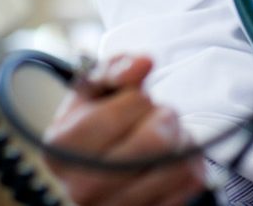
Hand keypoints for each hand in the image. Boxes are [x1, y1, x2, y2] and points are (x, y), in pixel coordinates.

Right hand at [44, 54, 205, 205]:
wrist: (100, 157)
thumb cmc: (99, 114)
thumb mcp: (99, 83)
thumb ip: (118, 67)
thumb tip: (143, 63)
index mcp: (62, 148)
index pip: (118, 115)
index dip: (138, 98)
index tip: (137, 98)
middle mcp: (80, 188)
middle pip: (153, 144)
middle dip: (166, 117)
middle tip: (162, 113)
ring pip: (176, 167)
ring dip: (181, 141)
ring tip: (169, 136)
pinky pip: (187, 187)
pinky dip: (191, 164)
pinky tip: (177, 157)